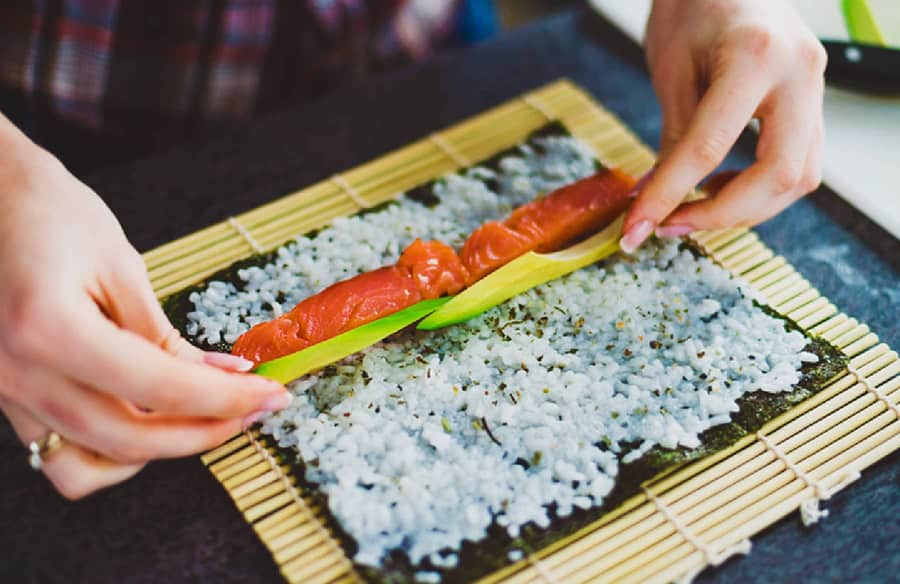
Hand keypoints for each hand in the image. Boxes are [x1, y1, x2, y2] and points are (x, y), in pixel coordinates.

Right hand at [0, 117, 289, 498]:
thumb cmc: (50, 212)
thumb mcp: (121, 265)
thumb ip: (166, 334)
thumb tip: (225, 377)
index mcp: (50, 331)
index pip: (162, 390)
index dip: (229, 399)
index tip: (273, 395)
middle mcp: (19, 375)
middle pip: (130, 441)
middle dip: (207, 431)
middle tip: (254, 409)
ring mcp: (6, 393)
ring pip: (90, 466)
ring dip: (157, 453)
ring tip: (203, 417)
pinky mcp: (6, 398)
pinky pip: (61, 453)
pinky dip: (111, 453)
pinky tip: (147, 419)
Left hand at [621, 0, 826, 251]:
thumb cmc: (693, 6)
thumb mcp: (671, 67)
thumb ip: (674, 135)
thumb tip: (658, 198)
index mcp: (755, 55)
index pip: (709, 147)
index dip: (669, 196)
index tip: (636, 229)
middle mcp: (799, 73)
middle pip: (779, 174)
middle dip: (722, 214)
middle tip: (669, 225)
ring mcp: (816, 89)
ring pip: (799, 178)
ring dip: (745, 208)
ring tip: (692, 207)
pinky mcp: (814, 103)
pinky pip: (800, 164)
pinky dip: (760, 190)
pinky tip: (721, 187)